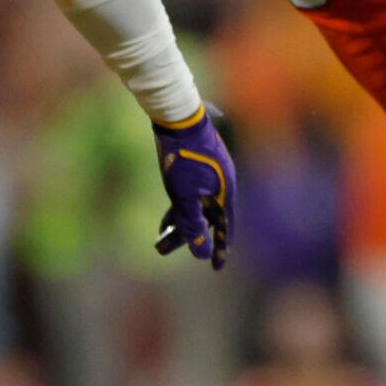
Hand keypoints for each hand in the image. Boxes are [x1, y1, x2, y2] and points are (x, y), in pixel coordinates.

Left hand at [151, 107, 234, 267]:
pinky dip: (180, 208)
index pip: (224, 229)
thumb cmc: (183, 160)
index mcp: (225, 195)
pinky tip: (167, 215)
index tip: (216, 268)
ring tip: (160, 238)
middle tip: (164, 250)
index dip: (219, 250)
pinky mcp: (199, 166)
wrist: (179, 118)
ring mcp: (211, 175)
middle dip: (188, 238)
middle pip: (207, 220)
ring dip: (180, 223)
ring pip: (197, 207)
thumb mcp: (185, 198)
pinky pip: (192, 195)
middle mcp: (223, 186)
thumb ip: (194, 227)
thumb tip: (201, 253)